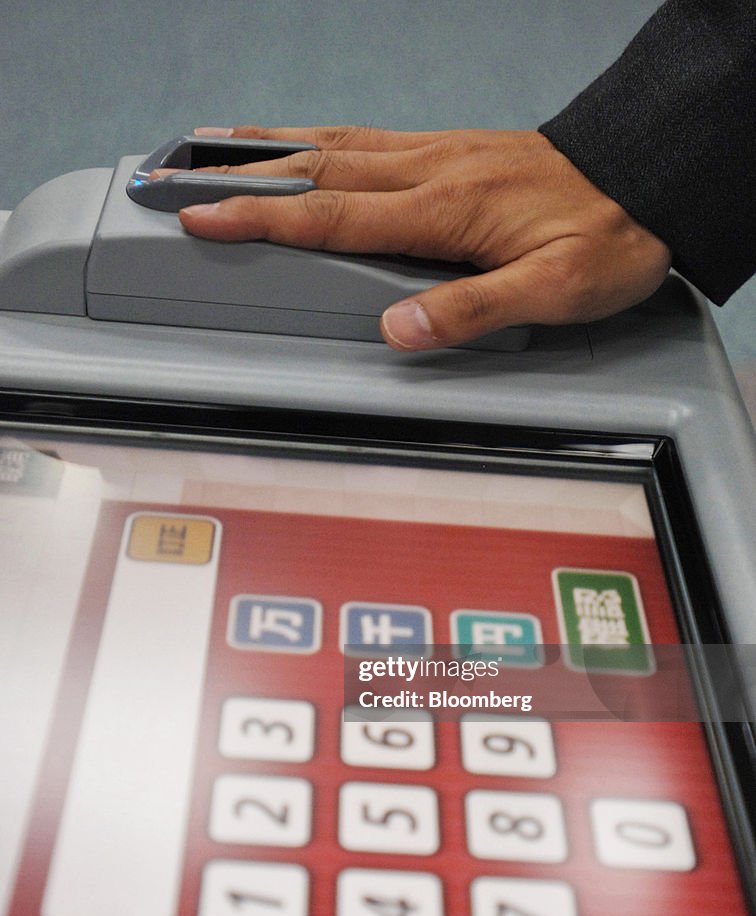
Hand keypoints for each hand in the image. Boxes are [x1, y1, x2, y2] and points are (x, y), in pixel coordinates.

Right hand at [178, 125, 670, 350]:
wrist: (648, 179)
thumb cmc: (607, 236)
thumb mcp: (553, 290)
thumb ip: (472, 309)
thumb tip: (397, 329)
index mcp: (443, 209)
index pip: (331, 213)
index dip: (261, 215)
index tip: (201, 215)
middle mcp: (428, 172)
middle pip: (313, 167)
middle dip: (235, 174)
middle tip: (174, 178)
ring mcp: (435, 155)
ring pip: (332, 143)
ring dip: (265, 147)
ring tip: (211, 146)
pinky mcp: (448, 151)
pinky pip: (364, 138)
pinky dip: (314, 138)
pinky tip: (299, 142)